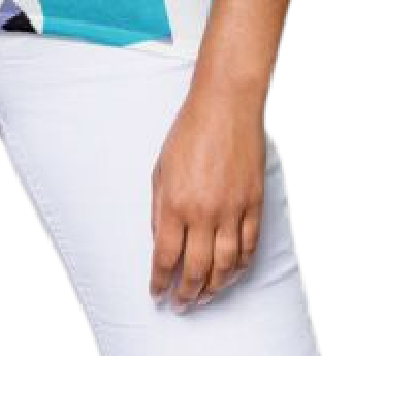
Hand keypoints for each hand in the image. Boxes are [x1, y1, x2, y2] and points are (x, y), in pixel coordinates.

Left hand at [149, 87, 267, 309]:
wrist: (226, 105)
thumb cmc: (190, 131)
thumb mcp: (161, 169)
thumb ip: (160, 209)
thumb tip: (161, 242)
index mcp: (175, 203)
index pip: (165, 257)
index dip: (159, 281)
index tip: (157, 293)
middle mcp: (204, 212)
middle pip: (195, 270)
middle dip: (186, 294)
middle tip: (180, 304)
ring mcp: (232, 210)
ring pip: (225, 265)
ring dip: (214, 288)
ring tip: (204, 296)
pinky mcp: (253, 204)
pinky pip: (249, 246)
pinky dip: (240, 266)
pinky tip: (231, 274)